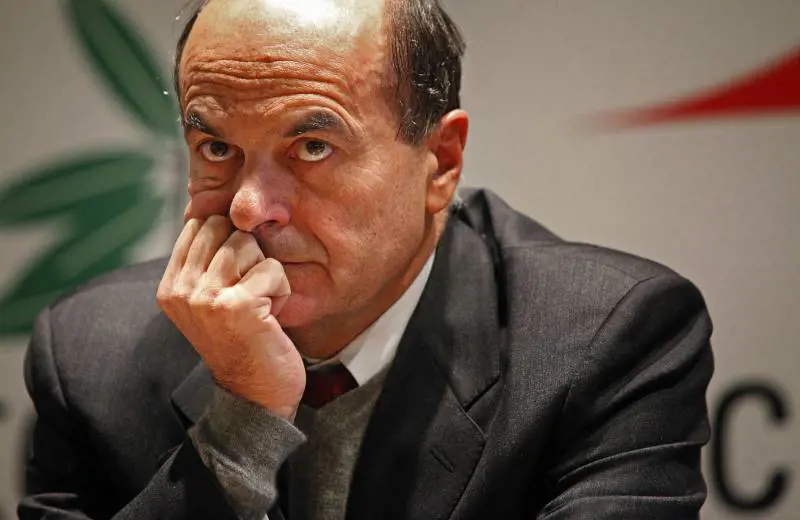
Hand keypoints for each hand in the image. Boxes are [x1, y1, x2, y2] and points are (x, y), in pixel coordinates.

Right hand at [157, 216, 304, 419]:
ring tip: (260, 305)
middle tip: (251, 292)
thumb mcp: (212, 300)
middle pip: (224, 228)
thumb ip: (207, 261)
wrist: (255, 395)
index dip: (229, 238)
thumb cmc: (244, 341)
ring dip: (266, 274)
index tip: (238, 274)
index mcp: (171, 285)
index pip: (198, 224)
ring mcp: (205, 297)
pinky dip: (281, 291)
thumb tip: (220, 210)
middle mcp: (181, 289)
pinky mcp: (236, 305)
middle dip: (249, 254)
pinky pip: (272, 269)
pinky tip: (271, 317)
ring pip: (248, 244)